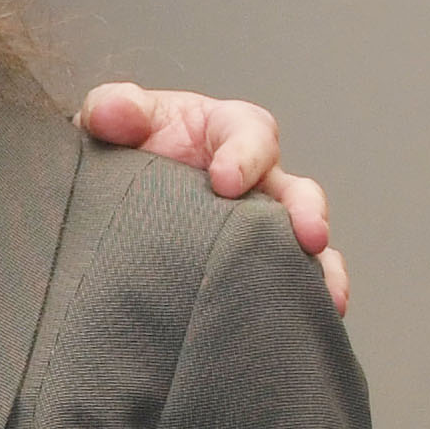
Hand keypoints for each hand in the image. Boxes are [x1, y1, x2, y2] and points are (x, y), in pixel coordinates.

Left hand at [78, 84, 348, 317]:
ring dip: (320, 265)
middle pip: (296, 190)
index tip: (225, 181)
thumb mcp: (109, 118)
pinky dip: (306, 297)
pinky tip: (315, 320)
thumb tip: (117, 112)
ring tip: (327, 294)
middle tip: (306, 235)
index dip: (246, 154)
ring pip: (302, 242)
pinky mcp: (247, 263)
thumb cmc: (117, 147)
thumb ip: (112, 108)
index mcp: (224, 133)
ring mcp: (255, 225)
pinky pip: (287, 279)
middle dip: (305, 212)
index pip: (252, 134)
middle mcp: (254, 179)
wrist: (101, 197)